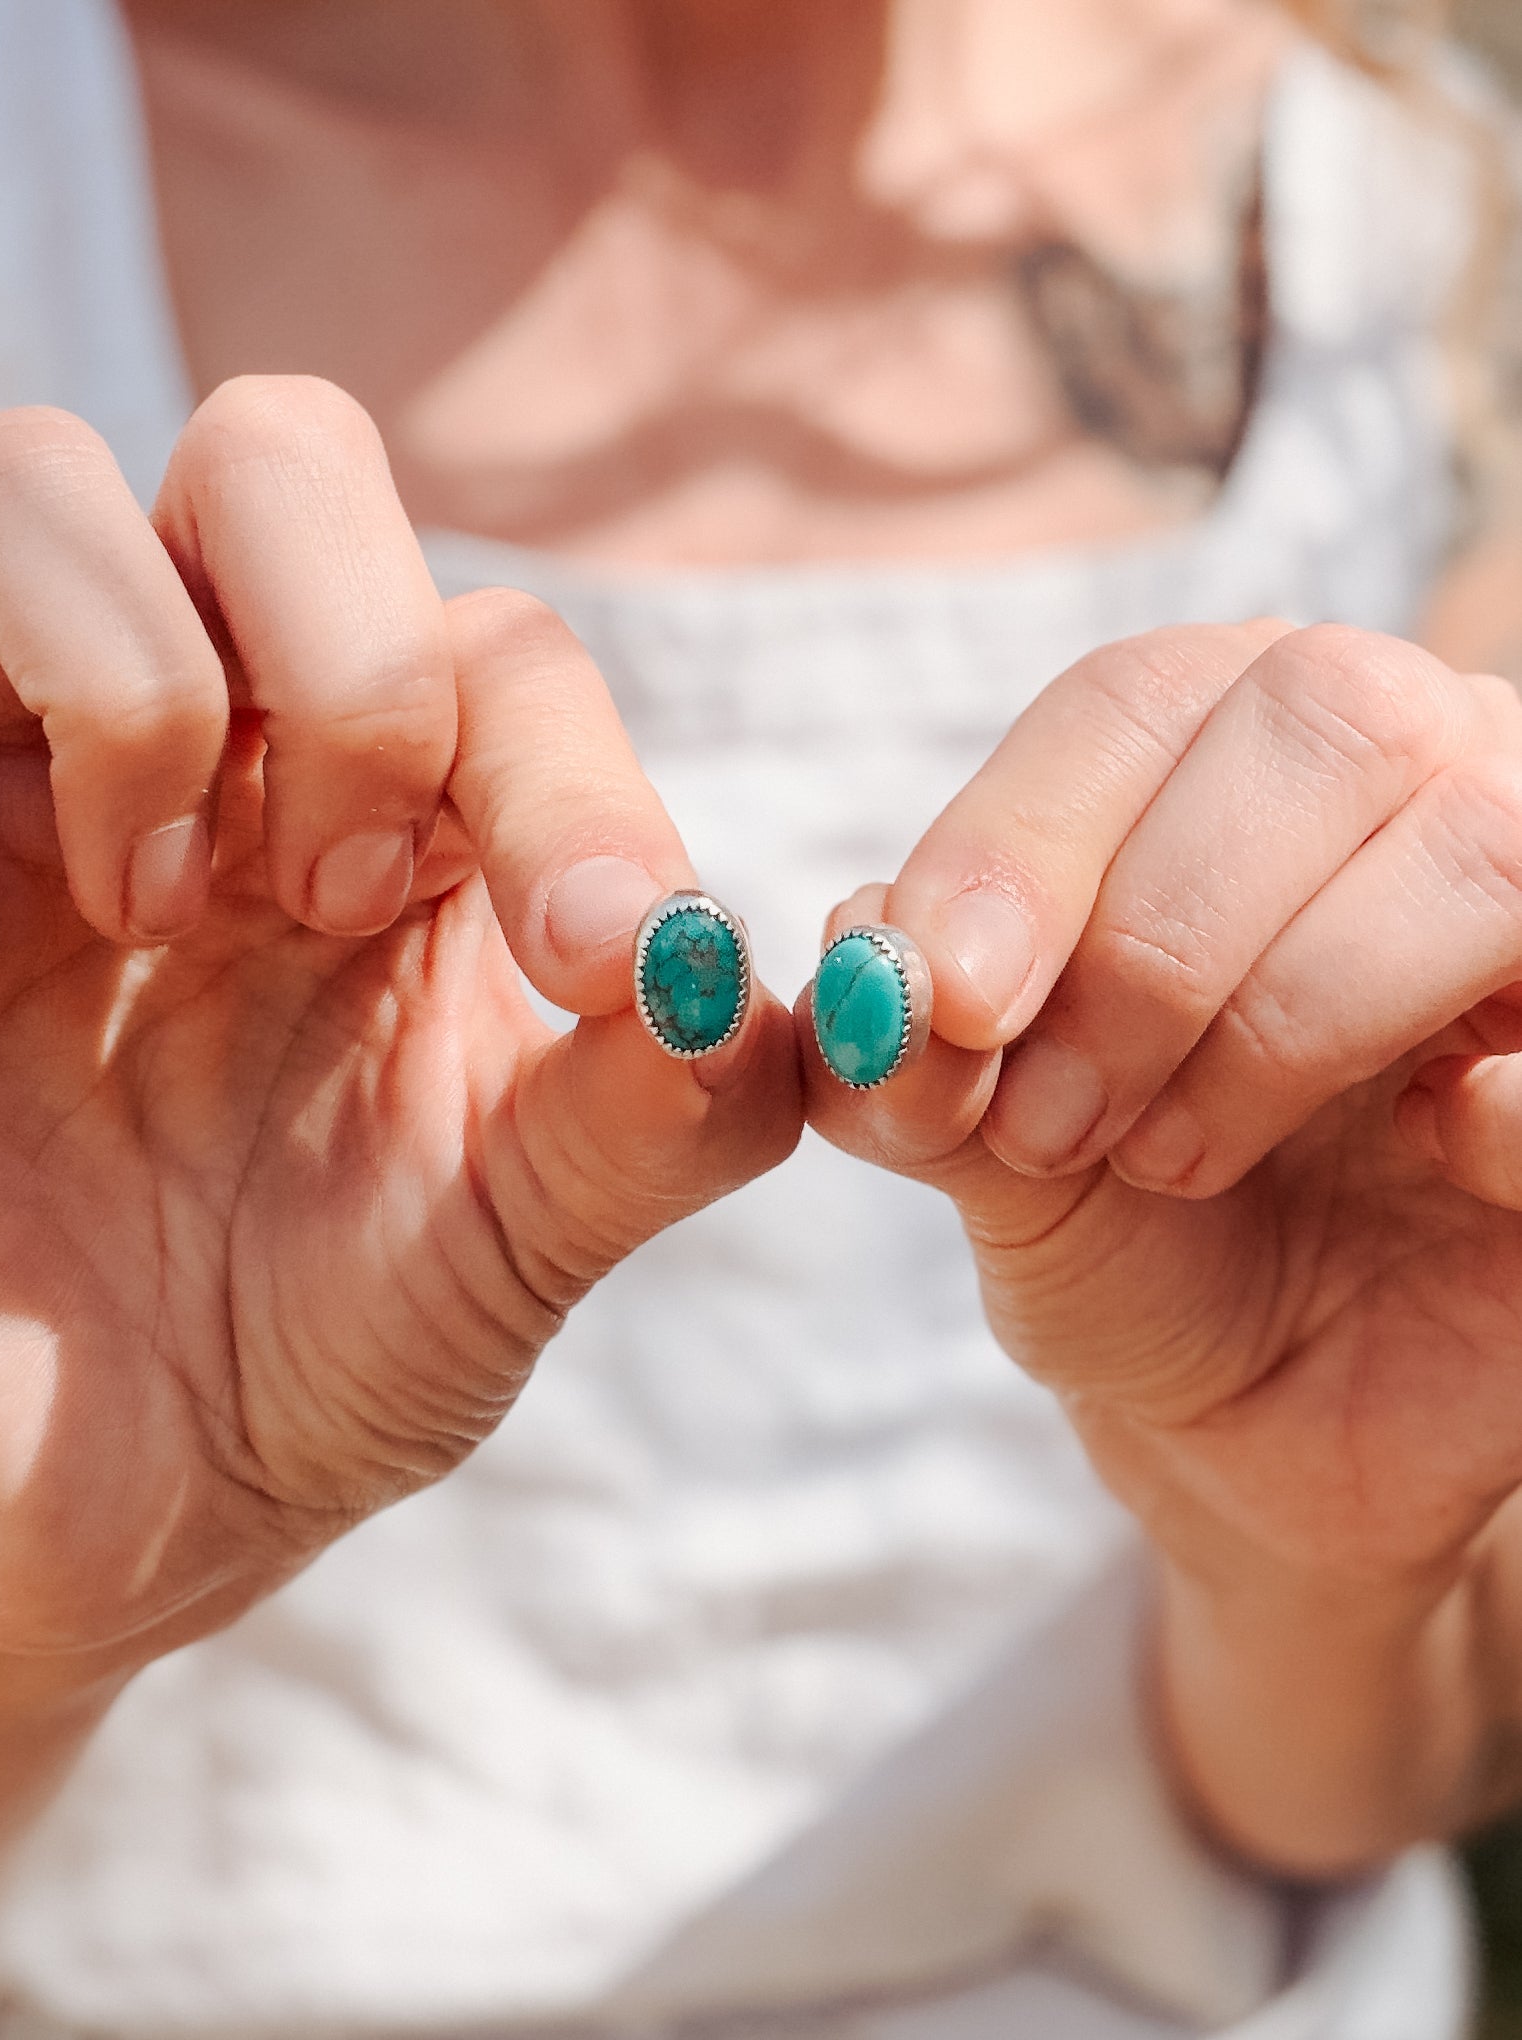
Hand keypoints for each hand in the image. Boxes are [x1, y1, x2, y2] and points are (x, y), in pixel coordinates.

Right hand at [0, 379, 799, 1682]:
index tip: (602, 964)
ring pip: (78, 479)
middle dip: (365, 670)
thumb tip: (761, 976)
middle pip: (290, 463)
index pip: (503, 662)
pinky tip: (98, 890)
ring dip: (178, 678)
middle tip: (344, 903)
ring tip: (182, 909)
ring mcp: (28, 752)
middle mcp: (213, 750)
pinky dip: (72, 668)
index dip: (576, 785)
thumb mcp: (506, 1254)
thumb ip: (656, 1116)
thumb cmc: (281, 1371)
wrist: (61, 1511)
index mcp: (395, 835)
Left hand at [802, 621, 1521, 1592]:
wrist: (1274, 1417)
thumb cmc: (1135, 1240)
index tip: (947, 1001)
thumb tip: (863, 960)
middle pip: (1320, 720)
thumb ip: (915, 1056)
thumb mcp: (988, 1155)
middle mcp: (1413, 772)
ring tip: (1172, 1160)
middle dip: (1154, 938)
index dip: (1026, 839)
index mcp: (1231, 748)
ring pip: (1472, 846)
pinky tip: (1427, 1152)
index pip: (1137, 698)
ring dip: (1286, 1015)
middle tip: (1052, 1120)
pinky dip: (1499, 1101)